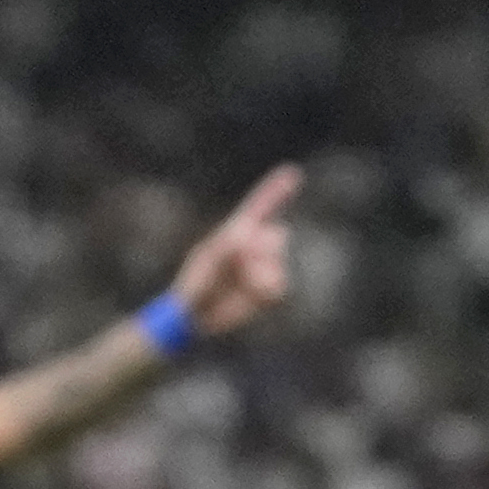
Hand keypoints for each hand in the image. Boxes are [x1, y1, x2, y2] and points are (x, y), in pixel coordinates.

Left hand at [171, 163, 301, 335]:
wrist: (198, 316)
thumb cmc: (196, 284)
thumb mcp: (206, 262)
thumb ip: (225, 248)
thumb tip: (247, 235)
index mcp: (236, 233)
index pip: (260, 207)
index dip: (276, 190)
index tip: (293, 172)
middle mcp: (256, 247)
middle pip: (274, 237)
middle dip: (258, 249)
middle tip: (237, 262)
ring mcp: (266, 267)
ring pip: (277, 264)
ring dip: (257, 273)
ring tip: (237, 282)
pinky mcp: (271, 290)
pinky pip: (277, 287)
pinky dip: (263, 291)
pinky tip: (246, 294)